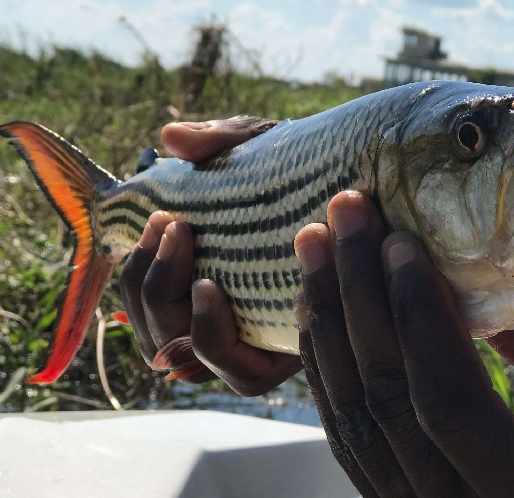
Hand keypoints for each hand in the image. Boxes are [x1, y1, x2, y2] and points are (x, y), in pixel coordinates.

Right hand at [119, 117, 301, 394]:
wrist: (377, 194)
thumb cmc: (313, 177)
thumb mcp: (264, 150)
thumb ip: (219, 143)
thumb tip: (169, 139)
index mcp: (210, 282)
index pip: (148, 302)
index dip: (135, 273)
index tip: (157, 220)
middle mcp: (228, 321)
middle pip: (157, 332)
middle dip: (146, 281)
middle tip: (173, 226)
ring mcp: (256, 347)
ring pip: (184, 355)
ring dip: (165, 302)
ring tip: (185, 246)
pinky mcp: (290, 362)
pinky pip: (239, 374)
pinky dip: (209, 334)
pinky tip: (209, 288)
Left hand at [294, 191, 513, 497]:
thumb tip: (465, 272)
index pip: (448, 398)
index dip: (417, 314)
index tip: (399, 240)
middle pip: (385, 398)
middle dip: (355, 294)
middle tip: (342, 214)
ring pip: (353, 417)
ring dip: (328, 323)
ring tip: (315, 249)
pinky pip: (347, 436)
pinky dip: (326, 368)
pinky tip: (318, 313)